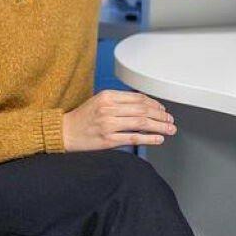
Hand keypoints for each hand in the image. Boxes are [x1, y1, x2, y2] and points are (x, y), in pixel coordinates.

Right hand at [61, 89, 176, 151]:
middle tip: (170, 121)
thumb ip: (119, 102)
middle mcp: (108, 108)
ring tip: (169, 130)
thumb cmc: (83, 117)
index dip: (155, 104)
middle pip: (143, 110)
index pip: (138, 98)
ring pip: (141, 123)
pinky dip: (149, 138)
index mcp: (107, 96)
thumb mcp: (99, 101)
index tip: (163, 110)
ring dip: (159, 127)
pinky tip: (158, 139)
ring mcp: (108, 124)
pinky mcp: (108, 140)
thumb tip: (145, 107)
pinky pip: (133, 138)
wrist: (65, 132)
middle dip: (161, 116)